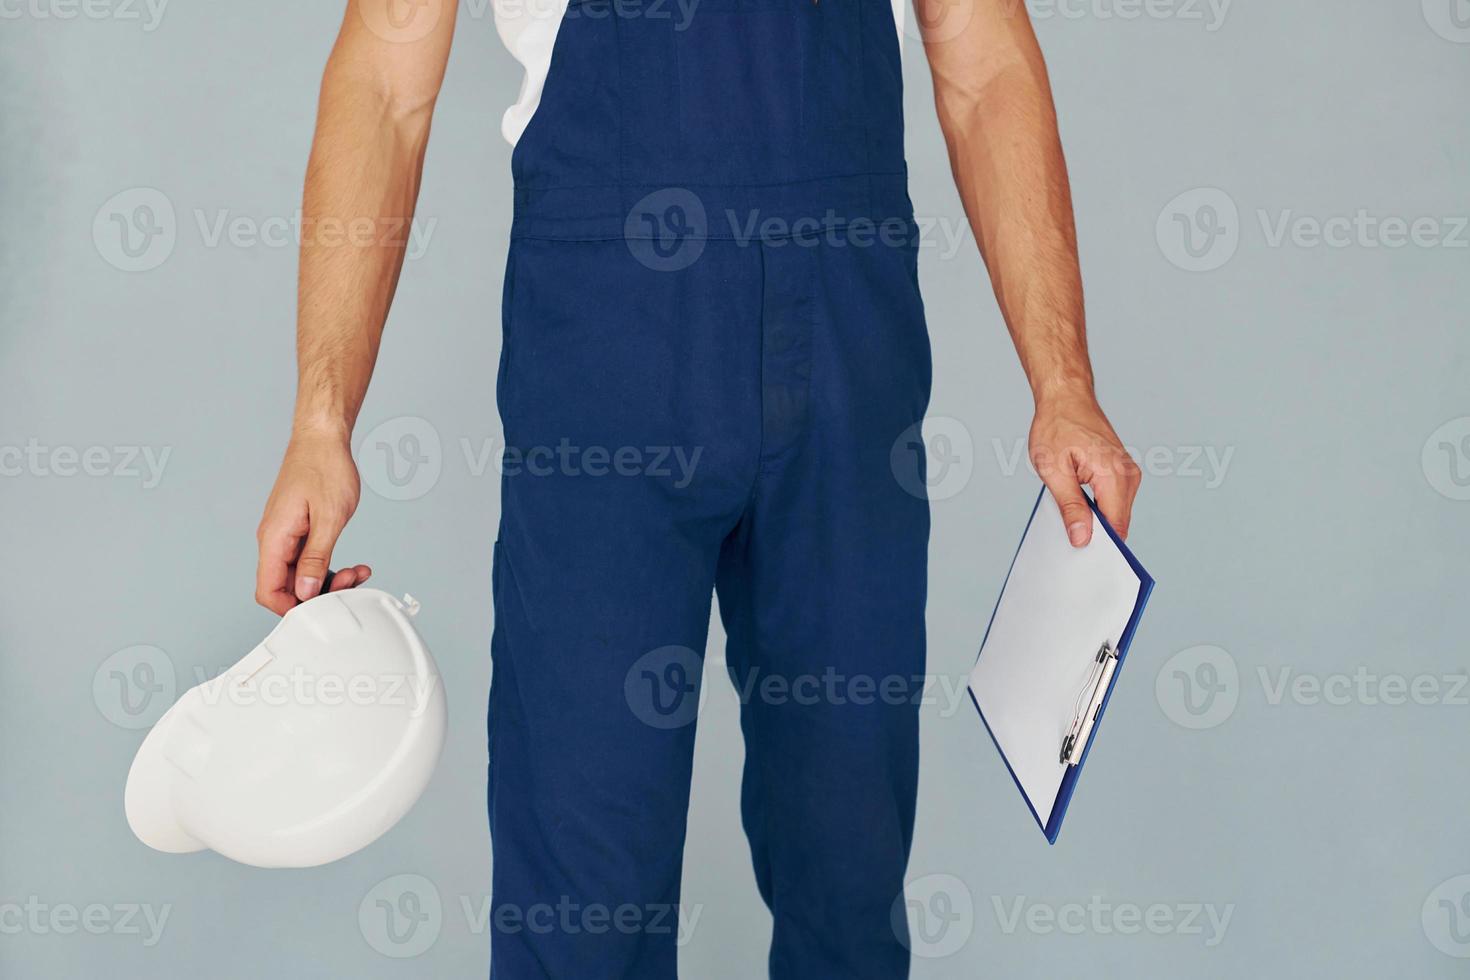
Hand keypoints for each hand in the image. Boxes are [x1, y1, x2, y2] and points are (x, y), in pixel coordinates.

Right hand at [255, 426, 370, 614]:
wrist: (322, 438)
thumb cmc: (325, 468)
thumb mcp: (330, 518)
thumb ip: (316, 558)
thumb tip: (304, 590)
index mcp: (274, 538)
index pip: (268, 591)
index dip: (292, 608)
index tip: (322, 608)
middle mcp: (274, 539)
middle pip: (285, 586)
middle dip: (318, 593)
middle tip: (351, 582)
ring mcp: (285, 535)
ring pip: (300, 575)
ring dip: (328, 580)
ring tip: (357, 572)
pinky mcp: (298, 530)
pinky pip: (308, 559)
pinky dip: (329, 565)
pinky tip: (352, 565)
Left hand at [1029, 390, 1140, 547]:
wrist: (1066, 397)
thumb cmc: (1057, 426)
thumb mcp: (1054, 471)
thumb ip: (1070, 507)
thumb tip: (1082, 538)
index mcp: (1114, 476)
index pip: (1116, 526)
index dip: (1100, 545)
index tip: (1081, 554)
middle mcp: (1129, 476)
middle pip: (1118, 523)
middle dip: (1096, 533)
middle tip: (1067, 535)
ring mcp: (1129, 473)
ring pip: (1116, 513)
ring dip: (1096, 519)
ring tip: (1071, 512)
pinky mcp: (1123, 472)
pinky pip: (1114, 500)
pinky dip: (1098, 507)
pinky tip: (1079, 503)